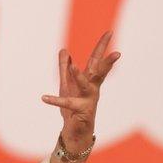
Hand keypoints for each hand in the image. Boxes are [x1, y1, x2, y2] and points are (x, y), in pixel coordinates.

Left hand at [41, 31, 120, 147]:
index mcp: (89, 80)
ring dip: (79, 76)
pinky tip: (44, 97)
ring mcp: (87, 100)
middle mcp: (92, 89)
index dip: (102, 46)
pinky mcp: (79, 111)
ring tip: (73, 67)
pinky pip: (66, 104)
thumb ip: (64, 67)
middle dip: (107, 62)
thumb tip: (64, 49)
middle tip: (118, 53)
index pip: (96, 60)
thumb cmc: (74, 106)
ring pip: (86, 86)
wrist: (75, 130)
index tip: (110, 32)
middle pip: (99, 72)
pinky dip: (55, 100)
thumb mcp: (66, 84)